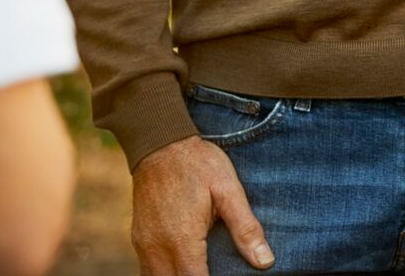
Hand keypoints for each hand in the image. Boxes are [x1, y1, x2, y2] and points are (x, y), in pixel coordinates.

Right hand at [130, 135, 273, 275]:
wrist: (160, 142)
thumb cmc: (199, 164)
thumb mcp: (229, 190)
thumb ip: (246, 228)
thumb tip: (265, 261)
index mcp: (183, 239)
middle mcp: (158, 248)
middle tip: (216, 273)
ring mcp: (144, 245)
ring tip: (201, 270)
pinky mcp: (139, 239)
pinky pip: (148, 270)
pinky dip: (164, 275)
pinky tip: (182, 268)